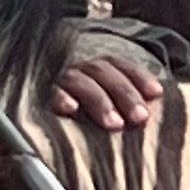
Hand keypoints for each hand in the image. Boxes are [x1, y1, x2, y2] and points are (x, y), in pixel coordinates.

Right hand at [48, 43, 164, 129]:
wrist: (32, 102)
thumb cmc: (86, 110)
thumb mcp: (106, 100)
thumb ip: (126, 103)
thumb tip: (152, 112)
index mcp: (97, 67)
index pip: (120, 66)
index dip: (139, 77)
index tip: (157, 93)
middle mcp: (79, 69)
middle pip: (104, 73)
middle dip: (125, 94)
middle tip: (140, 118)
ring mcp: (60, 80)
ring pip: (81, 82)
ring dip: (100, 101)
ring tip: (115, 124)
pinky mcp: (41, 94)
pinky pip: (51, 93)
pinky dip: (61, 98)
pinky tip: (70, 109)